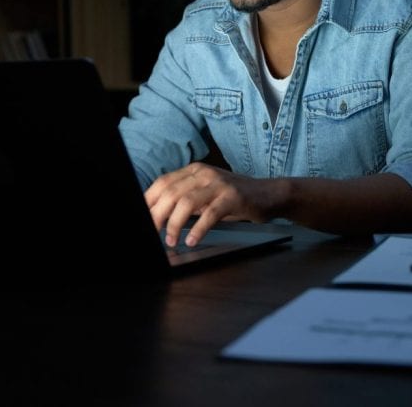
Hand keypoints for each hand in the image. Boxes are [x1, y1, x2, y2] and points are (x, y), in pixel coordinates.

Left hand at [144, 162, 272, 247]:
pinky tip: (192, 240)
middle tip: (152, 233)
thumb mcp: (206, 194)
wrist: (269, 194)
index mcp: (193, 171)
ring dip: (175, 224)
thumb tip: (158, 216)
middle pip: (170, 192)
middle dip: (157, 215)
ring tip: (171, 240)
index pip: (162, 183)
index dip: (148, 201)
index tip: (142, 220)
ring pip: (187, 202)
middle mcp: (204, 173)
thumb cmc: (234, 197)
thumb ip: (185, 199)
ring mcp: (219, 184)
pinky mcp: (233, 196)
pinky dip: (198, 229)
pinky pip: (210, 213)